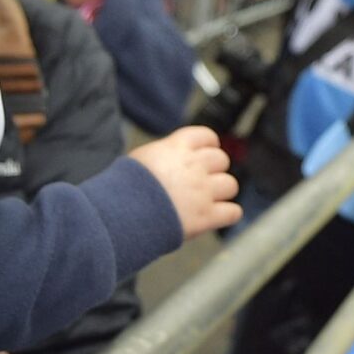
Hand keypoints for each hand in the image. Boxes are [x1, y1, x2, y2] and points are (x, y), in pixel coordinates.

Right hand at [128, 124, 242, 239]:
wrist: (120, 214)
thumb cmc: (123, 188)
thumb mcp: (140, 158)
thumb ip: (164, 154)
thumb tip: (172, 154)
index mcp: (177, 147)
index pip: (207, 136)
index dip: (208, 146)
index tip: (205, 154)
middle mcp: (194, 166)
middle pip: (222, 160)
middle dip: (214, 170)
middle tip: (201, 182)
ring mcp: (203, 191)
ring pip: (231, 185)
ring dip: (221, 193)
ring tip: (207, 200)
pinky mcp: (206, 216)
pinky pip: (232, 212)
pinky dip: (227, 215)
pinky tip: (216, 216)